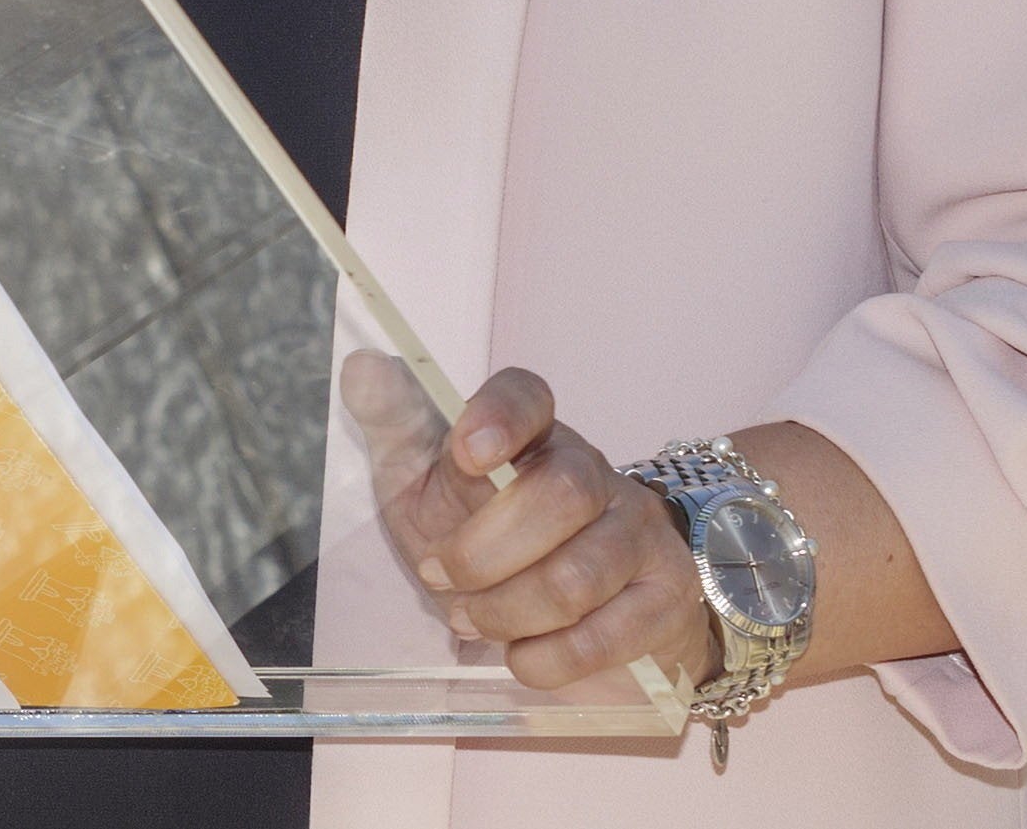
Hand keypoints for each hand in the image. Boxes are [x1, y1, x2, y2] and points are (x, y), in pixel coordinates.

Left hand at [343, 356, 711, 692]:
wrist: (571, 609)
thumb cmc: (482, 532)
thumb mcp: (425, 479)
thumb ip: (396, 423)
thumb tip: (361, 368)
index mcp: (531, 433)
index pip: (527, 395)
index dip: (501, 416)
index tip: (464, 452)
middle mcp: (594, 472)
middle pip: (562, 494)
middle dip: (483, 552)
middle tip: (438, 578)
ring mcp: (638, 533)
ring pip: (578, 577)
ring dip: (507, 612)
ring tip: (470, 620)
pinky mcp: (664, 598)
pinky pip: (608, 637)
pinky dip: (548, 658)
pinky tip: (521, 654)